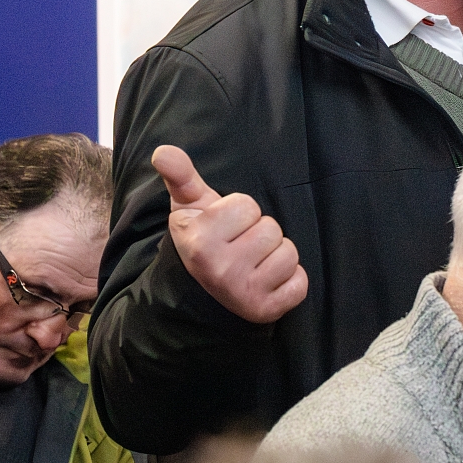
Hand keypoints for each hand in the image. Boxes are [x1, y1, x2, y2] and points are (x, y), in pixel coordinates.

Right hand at [152, 144, 307, 323]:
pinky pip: (300, 282)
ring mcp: (244, 293)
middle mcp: (221, 269)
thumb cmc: (202, 241)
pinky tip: (267, 283)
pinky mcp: (267, 311)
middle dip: (259, 234)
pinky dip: (289, 282)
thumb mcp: (189, 208)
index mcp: (200, 241)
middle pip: (271, 229)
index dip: (240, 214)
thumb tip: (162, 152)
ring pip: (288, 254)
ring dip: (276, 256)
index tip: (225, 228)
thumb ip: (181, 176)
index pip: (248, 206)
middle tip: (238, 247)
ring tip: (252, 264)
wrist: (201, 296)